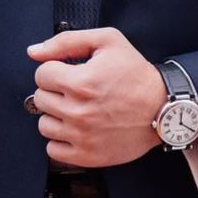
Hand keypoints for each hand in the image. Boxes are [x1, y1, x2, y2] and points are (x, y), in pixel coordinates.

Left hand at [28, 28, 167, 166]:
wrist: (164, 109)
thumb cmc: (138, 75)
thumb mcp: (109, 42)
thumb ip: (67, 41)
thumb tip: (34, 52)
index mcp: (82, 82)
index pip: (41, 75)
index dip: (56, 70)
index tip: (72, 74)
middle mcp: (79, 111)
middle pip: (40, 99)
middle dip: (56, 92)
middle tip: (78, 92)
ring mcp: (82, 136)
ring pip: (44, 125)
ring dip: (57, 117)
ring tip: (79, 111)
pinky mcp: (87, 156)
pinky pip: (53, 150)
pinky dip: (62, 141)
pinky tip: (79, 130)